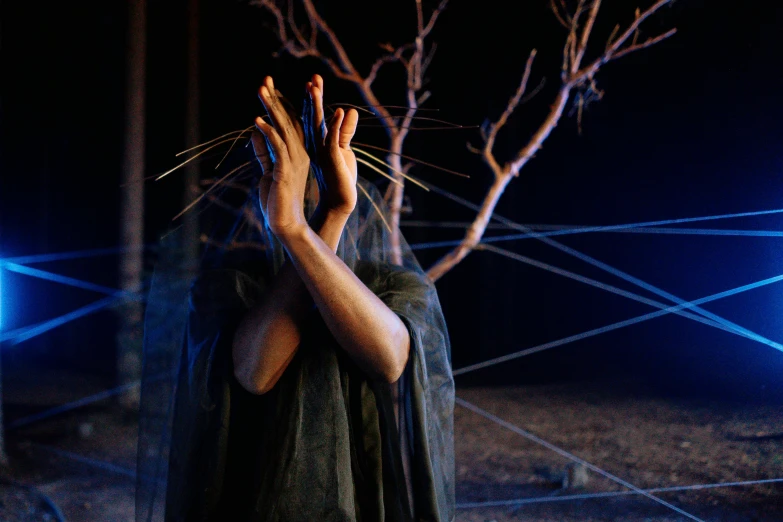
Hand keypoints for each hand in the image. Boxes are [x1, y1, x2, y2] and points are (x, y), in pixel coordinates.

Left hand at [250, 76, 310, 239]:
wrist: (285, 225)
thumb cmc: (276, 201)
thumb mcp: (267, 172)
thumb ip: (263, 153)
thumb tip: (255, 133)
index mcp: (297, 153)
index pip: (289, 123)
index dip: (280, 103)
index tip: (269, 85)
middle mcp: (300, 154)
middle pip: (288, 120)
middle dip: (275, 99)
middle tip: (265, 79)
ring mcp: (295, 162)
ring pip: (284, 129)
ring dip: (271, 109)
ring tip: (260, 91)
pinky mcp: (286, 172)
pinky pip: (277, 148)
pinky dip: (267, 133)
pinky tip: (257, 121)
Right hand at [304, 74, 358, 215]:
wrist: (340, 203)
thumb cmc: (340, 177)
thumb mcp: (343, 150)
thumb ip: (345, 130)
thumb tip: (350, 111)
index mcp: (314, 142)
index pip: (309, 116)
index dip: (310, 98)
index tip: (312, 80)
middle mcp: (313, 145)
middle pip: (307, 116)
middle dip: (307, 97)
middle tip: (305, 79)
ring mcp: (320, 152)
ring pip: (315, 125)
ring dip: (315, 106)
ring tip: (314, 87)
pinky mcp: (330, 160)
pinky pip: (331, 140)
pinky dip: (335, 126)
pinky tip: (339, 111)